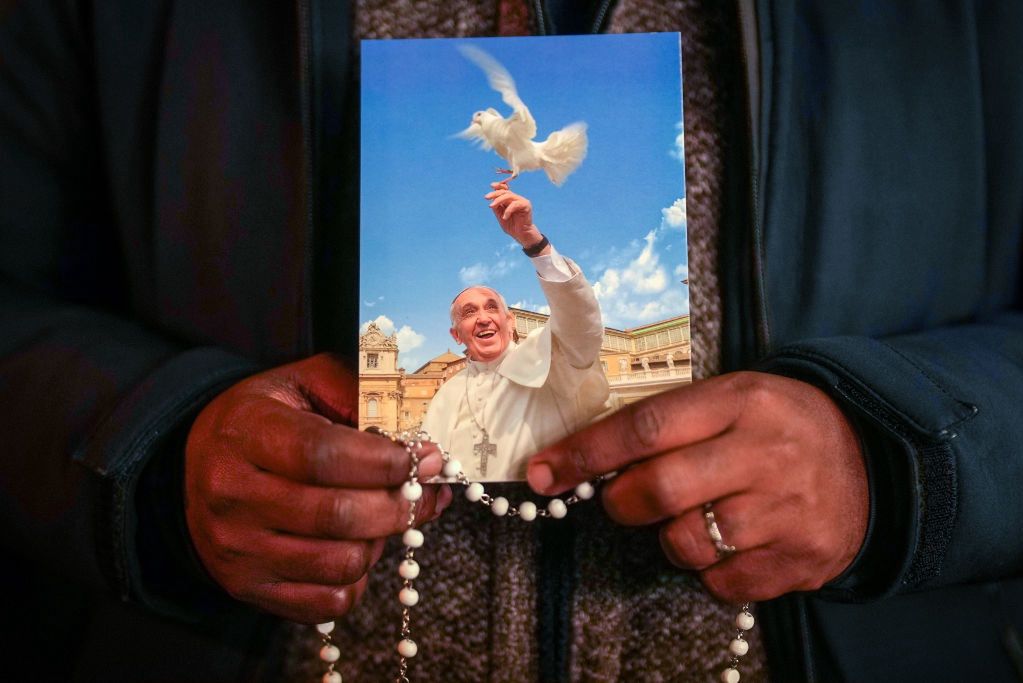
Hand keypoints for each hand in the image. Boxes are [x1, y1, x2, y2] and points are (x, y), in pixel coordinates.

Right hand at [185, 353, 450, 622]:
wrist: (197, 464)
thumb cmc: (265, 418)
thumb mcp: (304, 383)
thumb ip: (357, 395)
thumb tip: (418, 442)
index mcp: (244, 432)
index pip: (323, 456)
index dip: (385, 462)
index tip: (424, 458)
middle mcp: (232, 494)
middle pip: (339, 515)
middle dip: (400, 504)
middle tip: (425, 489)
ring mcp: (237, 548)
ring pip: (342, 563)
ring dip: (380, 540)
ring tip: (382, 514)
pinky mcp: (247, 587)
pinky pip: (329, 602)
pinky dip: (358, 577)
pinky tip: (356, 545)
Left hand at [484, 181, 545, 250]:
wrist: (521, 235)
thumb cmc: (512, 226)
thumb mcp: (500, 216)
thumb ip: (497, 208)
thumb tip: (491, 200)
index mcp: (510, 200)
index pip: (504, 189)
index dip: (498, 186)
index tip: (491, 185)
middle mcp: (516, 199)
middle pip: (505, 192)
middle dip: (494, 194)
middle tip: (486, 197)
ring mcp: (522, 201)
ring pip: (509, 196)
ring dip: (499, 200)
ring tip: (492, 206)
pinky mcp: (526, 205)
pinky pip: (515, 204)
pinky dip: (508, 210)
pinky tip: (504, 217)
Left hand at [526, 371, 867, 602]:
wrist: (875, 459)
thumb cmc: (780, 425)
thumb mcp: (734, 398)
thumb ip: (670, 422)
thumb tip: (586, 458)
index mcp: (740, 401)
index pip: (646, 426)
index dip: (584, 453)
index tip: (540, 473)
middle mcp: (765, 453)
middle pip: (660, 490)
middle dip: (623, 503)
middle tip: (624, 500)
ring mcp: (787, 510)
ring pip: (686, 543)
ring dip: (671, 538)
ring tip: (699, 516)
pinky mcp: (802, 559)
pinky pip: (722, 582)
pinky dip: (711, 570)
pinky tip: (733, 542)